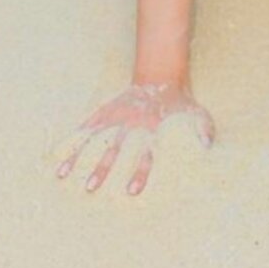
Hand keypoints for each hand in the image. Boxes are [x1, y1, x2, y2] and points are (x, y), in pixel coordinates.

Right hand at [55, 81, 214, 195]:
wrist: (160, 76)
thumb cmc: (179, 102)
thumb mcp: (197, 113)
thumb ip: (204, 129)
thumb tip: (207, 147)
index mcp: (152, 129)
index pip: (145, 153)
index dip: (139, 172)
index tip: (131, 191)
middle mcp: (131, 124)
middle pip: (115, 148)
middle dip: (103, 168)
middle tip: (91, 188)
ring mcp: (115, 118)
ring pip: (95, 139)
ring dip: (80, 157)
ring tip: (65, 177)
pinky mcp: (104, 113)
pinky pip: (85, 129)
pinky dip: (72, 143)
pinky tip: (61, 158)